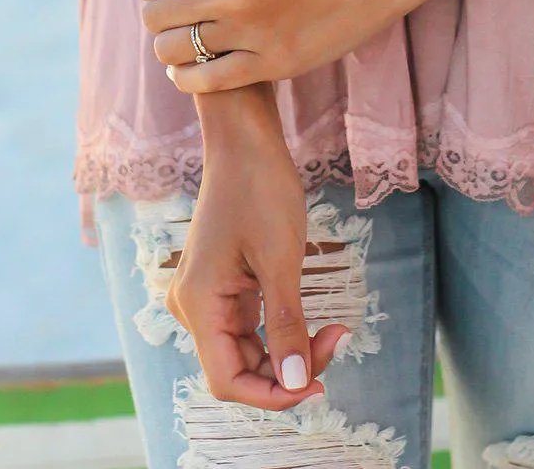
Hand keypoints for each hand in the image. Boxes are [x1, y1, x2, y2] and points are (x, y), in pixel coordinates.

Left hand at [127, 0, 433, 91]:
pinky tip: (196, 66)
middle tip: (178, 12)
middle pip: (155, 17)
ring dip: (171, 48)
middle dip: (157, 16)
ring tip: (188, 38)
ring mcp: (253, 30)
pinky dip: (189, 77)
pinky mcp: (274, 63)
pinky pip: (207, 82)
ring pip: (174, 52)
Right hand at [169, 100, 350, 404]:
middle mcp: (194, 306)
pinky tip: (311, 320)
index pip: (228, 380)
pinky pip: (249, 326)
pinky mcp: (222, 284)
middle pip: (240, 367)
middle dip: (290, 368)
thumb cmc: (260, 188)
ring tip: (333, 329)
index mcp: (199, 304)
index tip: (319, 387)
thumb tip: (297, 383)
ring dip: (289, 350)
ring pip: (247, 349)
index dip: (272, 395)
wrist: (246, 138)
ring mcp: (206, 295)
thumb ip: (286, 326)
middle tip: (338, 339)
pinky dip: (281, 330)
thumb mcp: (280, 259)